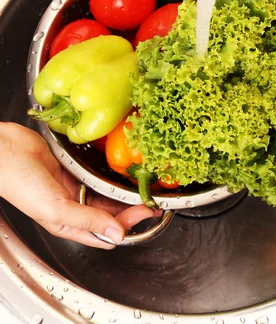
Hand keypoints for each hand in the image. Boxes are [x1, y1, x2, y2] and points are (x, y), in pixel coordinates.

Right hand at [0, 122, 158, 248]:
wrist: (5, 149)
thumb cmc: (19, 182)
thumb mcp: (55, 208)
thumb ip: (88, 219)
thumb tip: (117, 234)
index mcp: (68, 223)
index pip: (106, 231)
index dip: (128, 226)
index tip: (148, 213)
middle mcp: (73, 206)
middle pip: (110, 212)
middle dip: (131, 208)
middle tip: (152, 197)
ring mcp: (73, 185)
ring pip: (105, 192)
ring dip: (122, 191)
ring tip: (142, 185)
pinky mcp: (73, 167)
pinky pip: (96, 173)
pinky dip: (110, 173)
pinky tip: (122, 169)